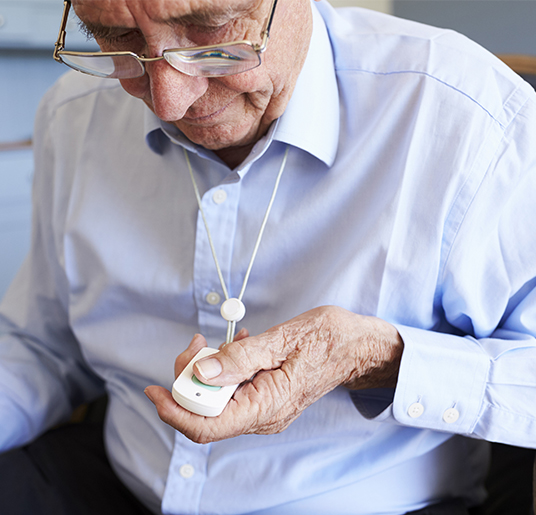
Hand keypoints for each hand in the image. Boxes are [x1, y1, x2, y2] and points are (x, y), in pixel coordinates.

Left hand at [145, 306, 402, 443]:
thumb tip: (202, 373)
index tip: (154, 389)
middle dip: (190, 380)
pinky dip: (224, 371)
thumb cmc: (328, 340)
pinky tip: (234, 348)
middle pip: (207, 412)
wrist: (357, 347)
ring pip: (217, 402)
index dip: (174, 410)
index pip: (207, 426)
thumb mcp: (283, 340)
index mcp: (267, 406)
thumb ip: (241, 358)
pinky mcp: (265, 400)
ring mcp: (265, 410)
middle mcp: (263, 416)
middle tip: (196, 345)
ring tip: (216, 343)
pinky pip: (233, 393)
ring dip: (207, 373)